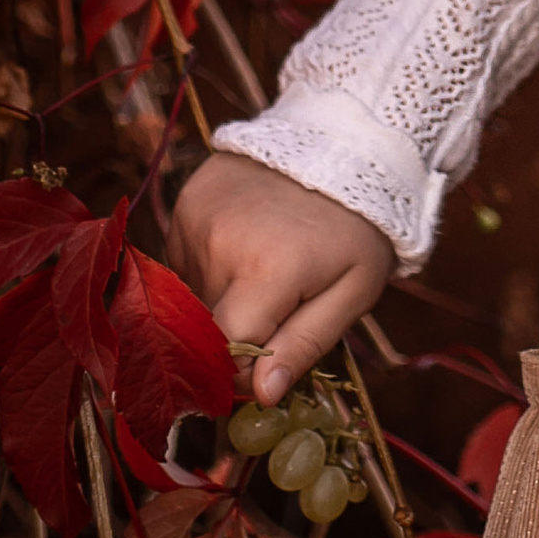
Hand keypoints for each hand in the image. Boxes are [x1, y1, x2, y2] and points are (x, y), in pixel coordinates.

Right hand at [164, 149, 395, 407]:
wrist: (345, 143)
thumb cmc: (356, 228)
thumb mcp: (353, 292)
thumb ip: (304, 345)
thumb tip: (260, 395)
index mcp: (268, 269)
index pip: (223, 350)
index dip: (242, 365)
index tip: (267, 357)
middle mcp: (221, 242)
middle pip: (204, 324)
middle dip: (233, 333)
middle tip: (275, 308)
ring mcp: (197, 217)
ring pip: (191, 294)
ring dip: (219, 298)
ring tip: (263, 268)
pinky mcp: (186, 199)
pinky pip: (182, 260)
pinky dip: (208, 266)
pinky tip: (245, 245)